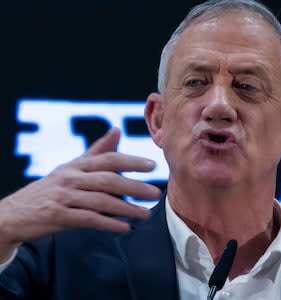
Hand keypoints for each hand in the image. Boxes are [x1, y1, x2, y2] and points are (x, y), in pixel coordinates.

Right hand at [0, 128, 159, 260]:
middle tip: (155, 193)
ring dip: (126, 208)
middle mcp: (70, 178)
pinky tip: (125, 228)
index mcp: (77, 165)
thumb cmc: (51, 189)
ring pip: (100, 201)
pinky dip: (108, 223)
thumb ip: (96, 151)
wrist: (14, 213)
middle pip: (108, 180)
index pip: (108, 159)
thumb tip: (117, 130)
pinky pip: (88, 219)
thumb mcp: (72, 167)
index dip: (131, 161)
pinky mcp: (57, 216)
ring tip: (146, 214)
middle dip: (134, 187)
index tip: (152, 166)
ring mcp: (63, 197)